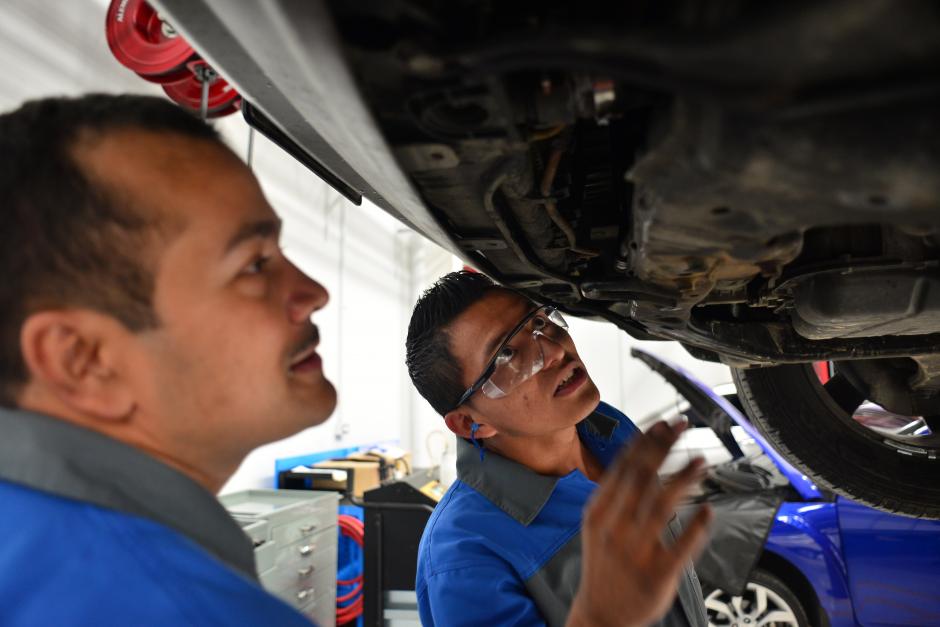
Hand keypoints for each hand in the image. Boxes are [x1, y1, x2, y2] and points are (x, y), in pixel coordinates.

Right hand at [566, 421, 711, 626]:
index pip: (622, 468)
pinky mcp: (657, 575)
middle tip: (682, 425)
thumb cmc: (605, 564)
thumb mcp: (599, 526)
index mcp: (598, 513)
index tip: (662, 423)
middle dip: (662, 447)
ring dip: (682, 478)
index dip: (644, 442)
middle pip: (641, 478)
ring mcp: (635, 552)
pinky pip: (681, 546)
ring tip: (701, 461)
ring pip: (661, 506)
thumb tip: (643, 455)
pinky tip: (707, 508)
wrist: (601, 615)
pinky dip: (696, 525)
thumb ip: (616, 495)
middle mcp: (615, 528)